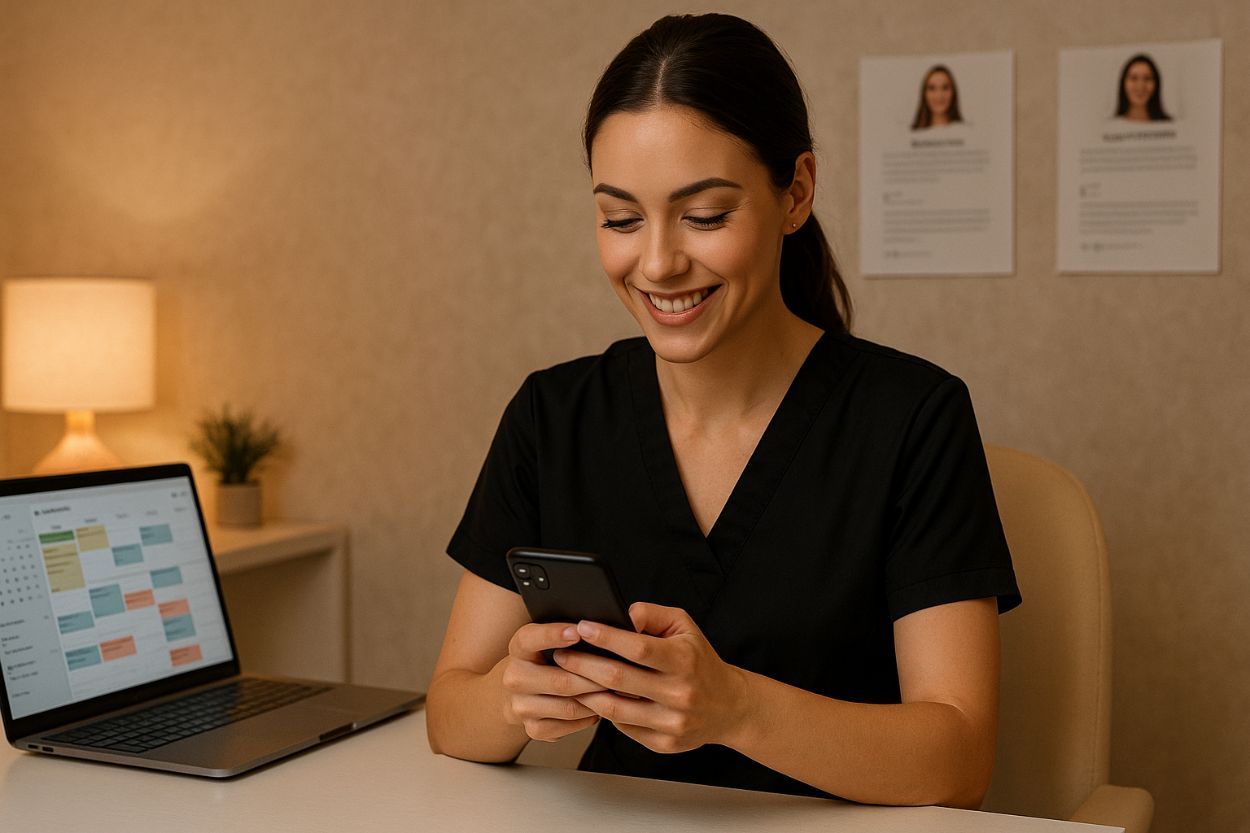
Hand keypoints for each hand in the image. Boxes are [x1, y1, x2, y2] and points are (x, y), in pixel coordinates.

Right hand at [500, 622, 605, 741]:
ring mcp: (520, 706)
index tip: (578, 631)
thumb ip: (567, 634)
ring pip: (568, 707)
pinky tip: (597, 708)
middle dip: (593, 679)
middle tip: (617, 674)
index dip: (553, 634)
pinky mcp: (531, 728)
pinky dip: (587, 718)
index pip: (530, 638)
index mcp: (518, 648)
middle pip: (560, 681)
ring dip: (595, 701)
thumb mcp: (546, 642)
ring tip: (613, 693)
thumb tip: (598, 629)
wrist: (518, 694)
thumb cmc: (543, 661)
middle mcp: (514, 678)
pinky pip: (567, 726)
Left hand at [553, 603, 749, 754]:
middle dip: (583, 664)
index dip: (606, 637)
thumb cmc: (699, 662)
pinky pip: (623, 726)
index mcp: (684, 660)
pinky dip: (604, 712)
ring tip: (567, 677)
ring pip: (614, 708)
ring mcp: (671, 722)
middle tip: (561, 654)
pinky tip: (592, 698)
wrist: (728, 706)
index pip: (638, 647)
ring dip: (585, 691)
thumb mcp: (684, 627)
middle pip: (618, 678)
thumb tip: (621, 613)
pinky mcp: (664, 743)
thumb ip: (652, 614)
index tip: (582, 627)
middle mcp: (679, 693)